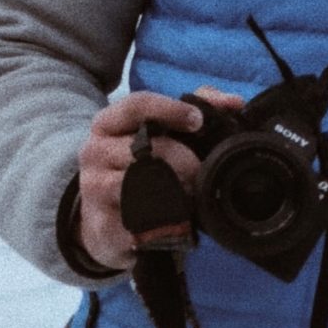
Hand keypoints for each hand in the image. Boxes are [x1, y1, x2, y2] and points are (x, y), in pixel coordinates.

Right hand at [76, 89, 242, 270]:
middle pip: (145, 148)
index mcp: (107, 124)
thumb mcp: (159, 136)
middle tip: (200, 172)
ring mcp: (93, 189)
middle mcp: (94, 152)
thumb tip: (234, 102)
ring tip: (189, 196)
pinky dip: (162, 219)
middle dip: (182, 161)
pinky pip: (137, 220)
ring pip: (139, 184)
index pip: (136, 106)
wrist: (108, 223)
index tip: (198, 121)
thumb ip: (196, 109)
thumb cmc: (139, 169)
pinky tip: (173, 219)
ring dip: (173, 190)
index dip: (170, 110)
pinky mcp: (100, 224)